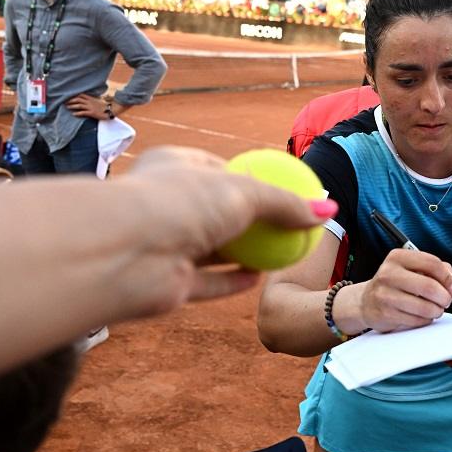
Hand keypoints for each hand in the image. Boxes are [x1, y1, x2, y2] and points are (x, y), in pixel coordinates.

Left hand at [65, 93, 108, 118]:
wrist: (111, 110)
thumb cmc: (105, 106)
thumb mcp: (98, 101)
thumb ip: (93, 100)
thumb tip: (89, 100)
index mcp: (91, 98)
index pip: (81, 95)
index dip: (74, 95)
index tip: (68, 96)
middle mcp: (90, 102)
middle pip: (78, 99)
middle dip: (71, 100)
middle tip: (64, 101)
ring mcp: (90, 107)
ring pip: (79, 105)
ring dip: (72, 106)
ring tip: (67, 107)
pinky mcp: (92, 113)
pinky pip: (83, 112)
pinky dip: (77, 113)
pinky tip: (73, 114)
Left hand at [113, 146, 336, 318]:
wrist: (123, 253)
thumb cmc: (178, 204)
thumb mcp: (244, 192)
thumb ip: (286, 202)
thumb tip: (328, 210)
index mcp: (175, 168)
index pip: (220, 169)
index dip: (254, 178)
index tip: (287, 190)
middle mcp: (167, 206)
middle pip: (218, 212)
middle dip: (251, 219)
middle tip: (291, 225)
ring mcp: (165, 245)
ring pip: (212, 249)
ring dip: (243, 253)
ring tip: (282, 252)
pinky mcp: (167, 283)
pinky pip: (206, 282)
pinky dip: (230, 282)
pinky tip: (258, 280)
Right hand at [355, 249, 451, 332]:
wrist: (366, 301)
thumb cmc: (396, 284)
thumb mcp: (413, 268)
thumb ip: (436, 270)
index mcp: (398, 257)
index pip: (432, 263)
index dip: (448, 278)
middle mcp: (389, 273)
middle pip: (430, 287)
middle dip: (444, 297)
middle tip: (446, 301)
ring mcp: (385, 294)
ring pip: (425, 307)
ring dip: (436, 311)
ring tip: (434, 309)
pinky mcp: (385, 314)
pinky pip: (416, 320)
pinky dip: (424, 320)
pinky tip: (420, 316)